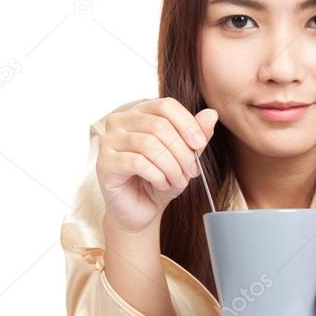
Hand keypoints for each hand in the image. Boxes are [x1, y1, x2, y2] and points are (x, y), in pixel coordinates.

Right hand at [96, 97, 217, 234]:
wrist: (140, 210)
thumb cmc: (160, 179)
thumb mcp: (184, 157)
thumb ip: (196, 136)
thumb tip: (211, 114)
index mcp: (140, 113)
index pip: (166, 106)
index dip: (187, 124)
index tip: (200, 145)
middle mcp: (120, 121)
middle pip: (159, 126)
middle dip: (182, 152)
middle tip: (192, 172)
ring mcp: (108, 141)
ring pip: (149, 144)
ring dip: (171, 166)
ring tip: (179, 181)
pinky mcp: (104, 163)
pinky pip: (137, 162)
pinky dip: (157, 175)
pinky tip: (163, 185)